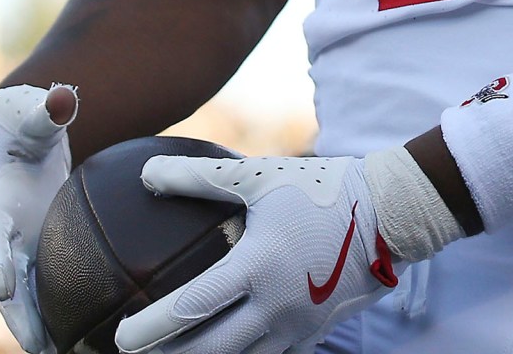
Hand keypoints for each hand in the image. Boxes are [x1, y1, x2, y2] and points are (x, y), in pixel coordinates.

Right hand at [0, 84, 77, 353]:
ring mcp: (17, 250)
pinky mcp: (36, 255)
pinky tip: (80, 340)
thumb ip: (45, 112)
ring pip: (24, 297)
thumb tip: (62, 98)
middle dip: (19, 315)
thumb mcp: (27, 116)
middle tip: (40, 346)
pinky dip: (55, 316)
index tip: (2, 283)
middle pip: (6, 283)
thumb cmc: (14, 128)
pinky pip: (45, 290)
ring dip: (39, 328)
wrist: (0, 145)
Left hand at [115, 154, 399, 353]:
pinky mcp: (314, 335)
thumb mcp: (257, 177)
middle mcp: (276, 306)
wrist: (390, 213)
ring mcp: (298, 327)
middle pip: (210, 350)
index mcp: (257, 267)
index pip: (191, 308)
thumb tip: (146, 175)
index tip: (121, 337)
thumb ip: (199, 178)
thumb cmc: (320, 190)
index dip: (151, 329)